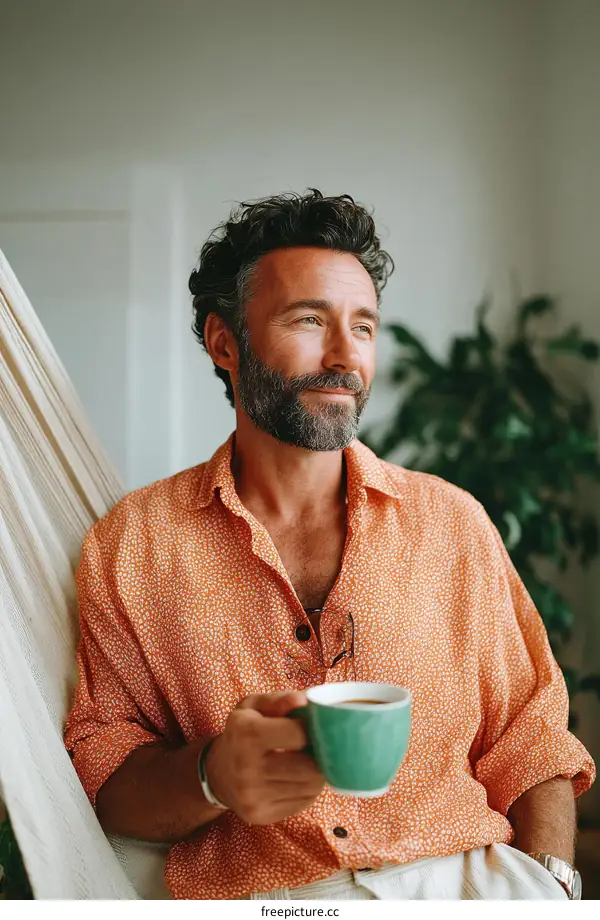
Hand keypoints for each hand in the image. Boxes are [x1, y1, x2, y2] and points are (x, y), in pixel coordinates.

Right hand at [205, 691, 324, 824]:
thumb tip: (304, 701)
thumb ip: (280, 700)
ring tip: (304, 760)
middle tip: (313, 746)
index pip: (300, 734)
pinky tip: (295, 777)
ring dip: (316, 772)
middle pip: (310, 767)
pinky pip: (304, 802)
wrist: (218, 773)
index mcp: (246, 733)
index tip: (308, 726)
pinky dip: (308, 789)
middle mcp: (246, 768)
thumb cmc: (242, 733)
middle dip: (319, 755)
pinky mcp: (261, 816)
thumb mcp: (253, 706)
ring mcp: (253, 796)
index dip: (311, 729)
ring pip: (311, 787)